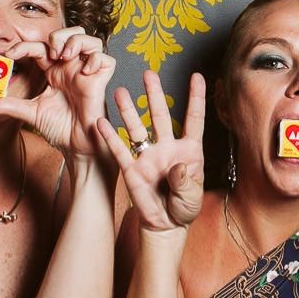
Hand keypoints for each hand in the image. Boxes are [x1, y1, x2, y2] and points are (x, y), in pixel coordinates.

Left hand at [0, 27, 115, 154]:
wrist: (77, 146)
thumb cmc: (58, 128)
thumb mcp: (29, 112)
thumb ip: (8, 105)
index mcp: (54, 71)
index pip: (40, 47)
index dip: (23, 46)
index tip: (8, 55)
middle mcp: (71, 68)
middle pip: (69, 33)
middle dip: (58, 36)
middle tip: (48, 53)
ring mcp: (87, 73)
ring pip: (90, 39)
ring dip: (76, 42)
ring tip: (64, 57)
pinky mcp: (101, 81)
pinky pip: (105, 59)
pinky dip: (95, 60)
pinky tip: (83, 73)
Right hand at [96, 71, 204, 232]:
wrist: (165, 224)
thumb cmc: (184, 208)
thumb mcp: (192, 198)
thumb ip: (186, 182)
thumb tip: (177, 167)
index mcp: (189, 151)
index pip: (194, 120)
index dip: (196, 98)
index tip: (197, 76)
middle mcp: (167, 148)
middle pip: (161, 116)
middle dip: (155, 94)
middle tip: (149, 74)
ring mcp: (148, 157)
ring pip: (137, 128)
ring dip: (129, 110)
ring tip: (119, 92)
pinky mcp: (132, 169)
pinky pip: (119, 151)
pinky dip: (110, 138)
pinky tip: (101, 123)